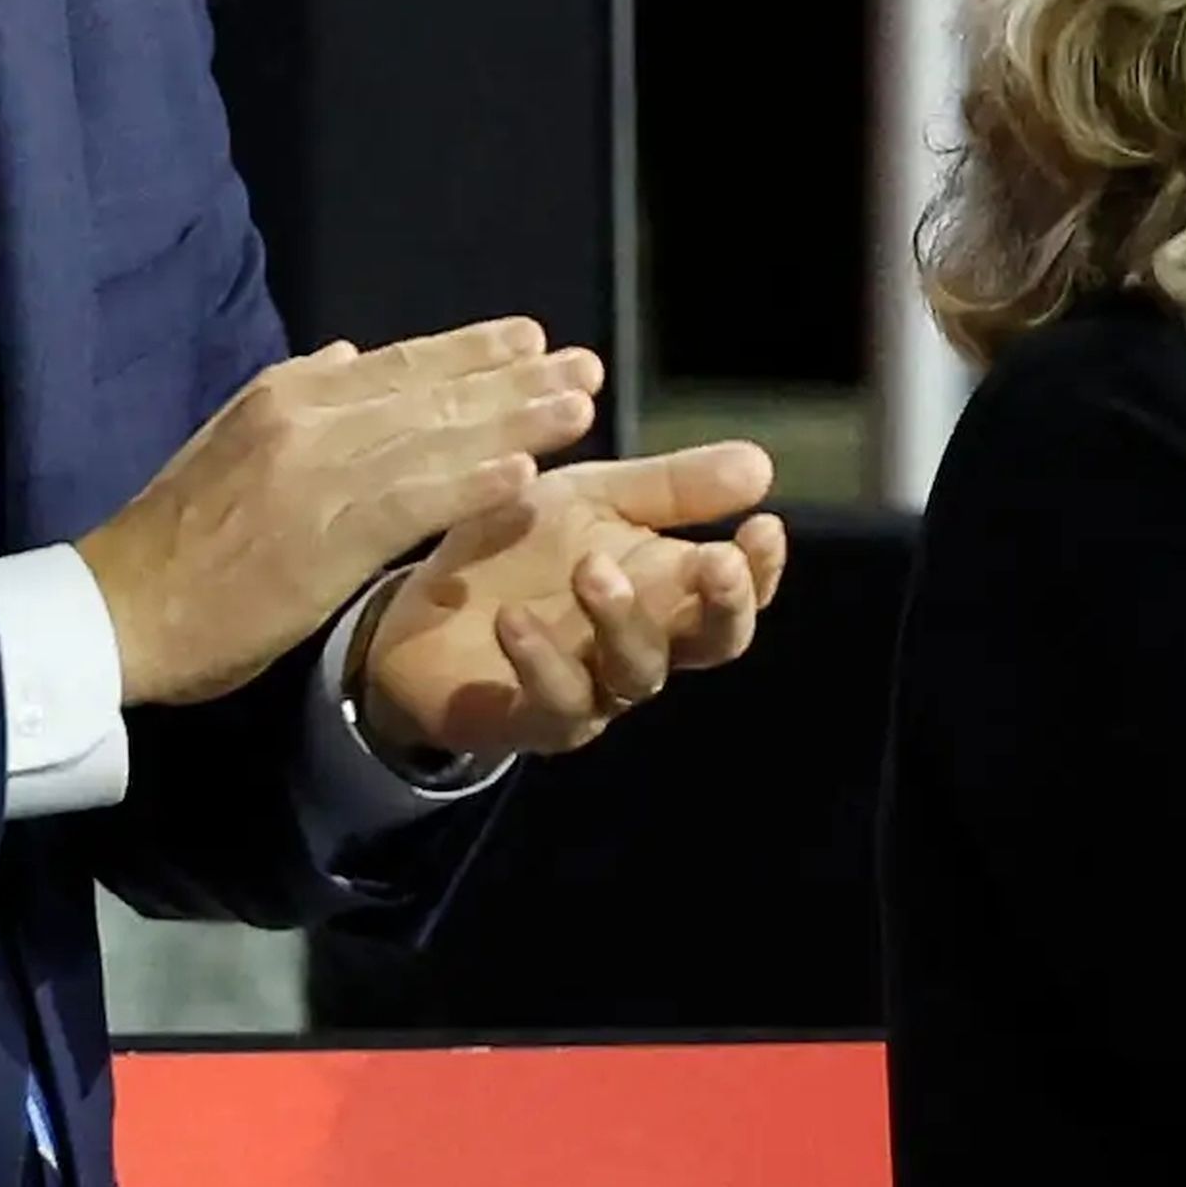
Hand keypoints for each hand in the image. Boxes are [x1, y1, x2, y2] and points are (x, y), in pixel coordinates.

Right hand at [75, 318, 601, 704]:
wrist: (116, 607)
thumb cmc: (174, 539)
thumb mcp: (226, 440)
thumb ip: (294, 399)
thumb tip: (344, 356)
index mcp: (286, 396)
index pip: (397, 363)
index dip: (470, 350)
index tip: (531, 338)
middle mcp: (308, 418)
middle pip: (432, 390)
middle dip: (515, 376)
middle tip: (584, 363)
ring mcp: (318, 474)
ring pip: (436, 438)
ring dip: (517, 421)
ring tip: (579, 406)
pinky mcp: (324, 537)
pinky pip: (414, 505)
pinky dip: (471, 486)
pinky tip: (526, 475)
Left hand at [360, 443, 788, 761]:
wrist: (421, 608)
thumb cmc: (524, 552)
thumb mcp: (593, 499)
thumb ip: (669, 487)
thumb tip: (762, 464)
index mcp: (670, 589)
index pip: (739, 590)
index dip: (761, 568)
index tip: (764, 524)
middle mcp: (647, 645)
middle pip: (713, 643)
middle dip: (723, 606)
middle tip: (717, 562)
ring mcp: (596, 690)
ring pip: (638, 671)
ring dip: (623, 620)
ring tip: (593, 569)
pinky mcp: (537, 722)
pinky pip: (557, 701)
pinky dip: (541, 660)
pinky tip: (516, 620)